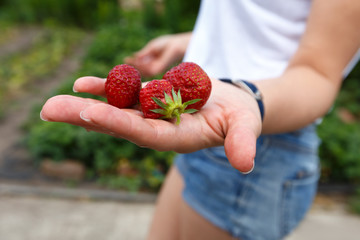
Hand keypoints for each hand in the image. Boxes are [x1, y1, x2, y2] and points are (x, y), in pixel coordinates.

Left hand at [40, 77, 261, 172]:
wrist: (231, 107)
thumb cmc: (239, 118)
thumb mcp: (244, 128)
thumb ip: (241, 143)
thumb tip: (246, 163)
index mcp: (176, 139)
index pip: (143, 134)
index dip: (117, 123)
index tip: (88, 114)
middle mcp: (157, 130)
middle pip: (118, 124)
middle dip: (84, 118)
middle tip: (49, 111)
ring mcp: (151, 114)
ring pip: (115, 109)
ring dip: (84, 105)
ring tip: (53, 103)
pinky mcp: (150, 100)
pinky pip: (124, 94)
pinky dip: (104, 88)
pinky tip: (83, 84)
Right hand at [124, 33, 190, 76]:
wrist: (176, 45)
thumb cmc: (166, 44)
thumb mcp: (152, 47)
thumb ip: (144, 53)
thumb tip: (135, 56)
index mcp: (153, 61)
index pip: (142, 64)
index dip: (134, 62)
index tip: (126, 59)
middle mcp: (154, 66)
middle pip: (141, 69)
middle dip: (133, 65)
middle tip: (126, 60)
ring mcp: (157, 69)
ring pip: (143, 71)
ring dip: (136, 65)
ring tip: (131, 60)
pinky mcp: (159, 70)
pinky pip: (147, 70)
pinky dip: (142, 65)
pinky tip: (138, 60)